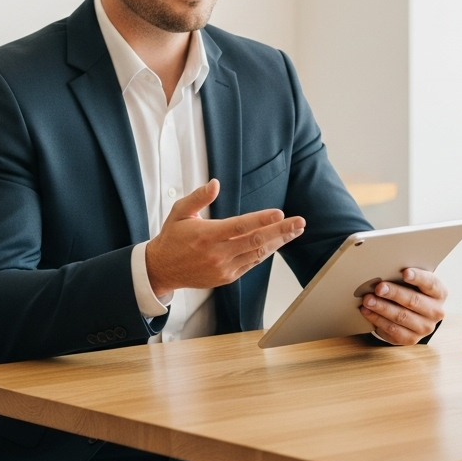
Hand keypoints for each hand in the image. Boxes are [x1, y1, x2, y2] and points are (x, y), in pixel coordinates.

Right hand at [144, 179, 304, 296]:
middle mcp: (217, 253)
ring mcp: (223, 267)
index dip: (261, 220)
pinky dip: (266, 252)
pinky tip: (278, 242)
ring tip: (295, 231)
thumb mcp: (180, 212)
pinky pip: (251, 263)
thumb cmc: (172, 238)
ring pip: (257, 253)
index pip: (240, 226)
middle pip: (256, 241)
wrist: (162, 269)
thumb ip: (198, 197)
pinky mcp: (227, 277)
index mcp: (206, 235)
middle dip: (281, 231)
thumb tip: (215, 183)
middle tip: (300, 222)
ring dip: (279, 242)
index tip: (280, 213)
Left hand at [358, 268, 447, 344]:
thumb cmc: (412, 291)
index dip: (418, 278)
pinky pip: (393, 330)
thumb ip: (406, 276)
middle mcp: (436, 311)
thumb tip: (385, 271)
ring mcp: (425, 327)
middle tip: (378, 288)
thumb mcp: (415, 282)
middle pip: (414, 301)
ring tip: (368, 300)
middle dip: (394, 293)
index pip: (430, 284)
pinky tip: (367, 311)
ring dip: (382, 308)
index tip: (405, 272)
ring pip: (401, 317)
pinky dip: (377, 320)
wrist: (416, 314)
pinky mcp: (411, 339)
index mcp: (439, 293)